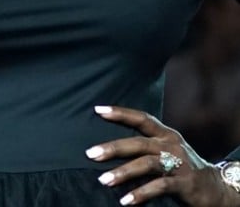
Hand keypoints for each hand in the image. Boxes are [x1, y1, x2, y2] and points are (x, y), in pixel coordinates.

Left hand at [86, 105, 239, 205]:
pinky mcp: (184, 184)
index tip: (98, 109)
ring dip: (123, 172)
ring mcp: (179, 164)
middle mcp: (172, 145)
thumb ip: (146, 144)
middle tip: (90, 154)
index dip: (121, 113)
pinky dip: (140, 193)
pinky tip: (125, 200)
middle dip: (113, 148)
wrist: (215, 188)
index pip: (142, 118)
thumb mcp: (167, 150)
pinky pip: (159, 187)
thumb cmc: (182, 167)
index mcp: (166, 134)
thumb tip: (108, 145)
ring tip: (103, 180)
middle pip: (138, 143)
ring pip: (146, 164)